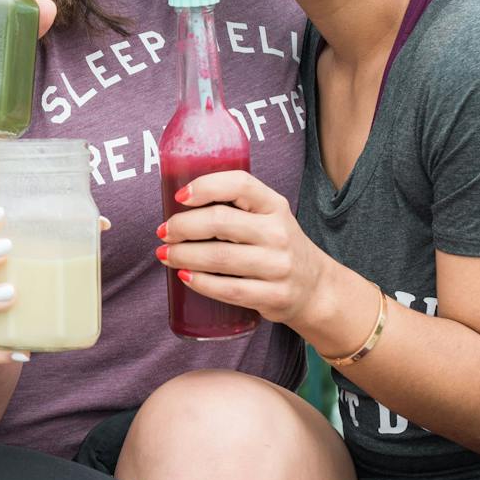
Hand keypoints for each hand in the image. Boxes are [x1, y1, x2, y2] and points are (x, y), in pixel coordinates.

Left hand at [158, 170, 329, 326]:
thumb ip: (235, 207)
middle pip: (220, 222)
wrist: (315, 287)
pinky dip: (200, 283)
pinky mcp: (274, 295)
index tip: (179, 196)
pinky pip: (228, 288)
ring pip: (219, 257)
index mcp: (274, 205)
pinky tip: (185, 276)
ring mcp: (278, 266)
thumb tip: (178, 205)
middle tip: (164, 233)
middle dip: (183, 226)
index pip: (239, 184)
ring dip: (184, 256)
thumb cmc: (277, 246)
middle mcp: (279, 232)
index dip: (205, 186)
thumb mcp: (267, 217)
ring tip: (166, 255)